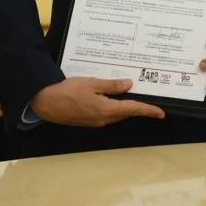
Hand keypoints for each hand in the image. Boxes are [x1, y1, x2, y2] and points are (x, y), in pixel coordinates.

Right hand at [29, 77, 164, 126]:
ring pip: (116, 114)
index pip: (133, 110)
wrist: (44, 102)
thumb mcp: (92, 83)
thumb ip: (112, 85)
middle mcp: (102, 119)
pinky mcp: (88, 121)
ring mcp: (95, 122)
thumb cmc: (66, 91)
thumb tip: (128, 85)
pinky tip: (112, 97)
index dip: (148, 111)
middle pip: (126, 112)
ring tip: (130, 94)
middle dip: (137, 106)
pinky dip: (113, 107)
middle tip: (147, 96)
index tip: (160, 113)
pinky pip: (106, 115)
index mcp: (105, 110)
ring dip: (124, 106)